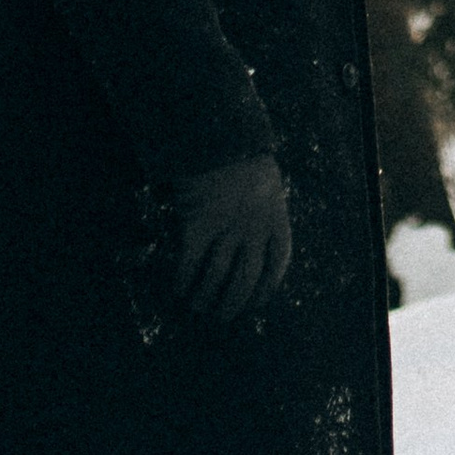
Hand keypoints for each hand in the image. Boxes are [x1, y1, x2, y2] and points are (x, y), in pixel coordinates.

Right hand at [173, 154, 292, 323]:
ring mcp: (226, 229)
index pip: (276, 267)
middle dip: (234, 304)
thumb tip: (254, 250)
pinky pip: (190, 263)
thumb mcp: (268, 188)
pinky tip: (178, 289)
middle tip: (222, 316)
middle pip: (246, 280)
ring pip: (217, 277)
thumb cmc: (244, 161)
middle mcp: (254, 230)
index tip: (255, 304)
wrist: (219, 137)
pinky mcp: (198, 226)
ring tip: (198, 305)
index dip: (265, 291)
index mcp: (276, 220)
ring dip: (206, 296)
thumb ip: (265, 218)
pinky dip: (184, 280)